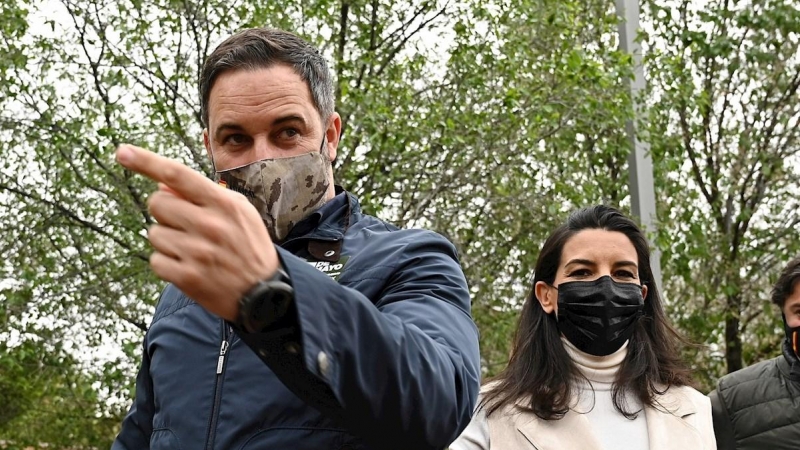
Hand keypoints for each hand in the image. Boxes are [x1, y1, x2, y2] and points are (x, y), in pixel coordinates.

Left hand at [116, 144, 277, 320]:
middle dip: (166, 211)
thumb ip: (205, 194)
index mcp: (224, 204)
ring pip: (154, 233)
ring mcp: (197, 253)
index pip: (179, 175)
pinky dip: (167, 263)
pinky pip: (156, 260)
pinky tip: (189, 266)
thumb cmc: (249, 247)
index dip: (147, 162)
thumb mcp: (239, 212)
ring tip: (194, 250)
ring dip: (168, 240)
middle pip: (158, 203)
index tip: (123, 152)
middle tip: (188, 225)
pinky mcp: (187, 278)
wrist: (265, 294)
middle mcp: (209, 226)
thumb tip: (162, 184)